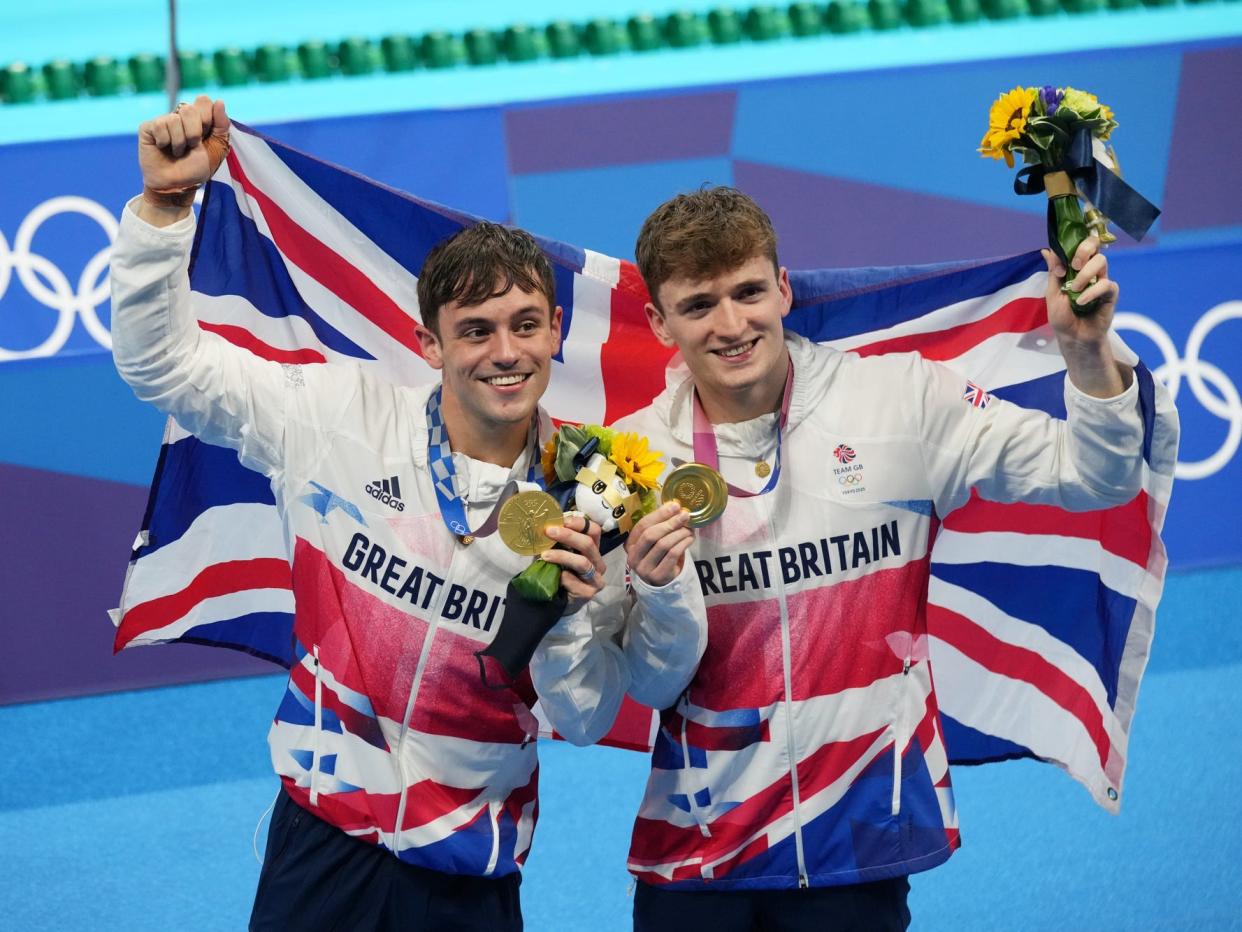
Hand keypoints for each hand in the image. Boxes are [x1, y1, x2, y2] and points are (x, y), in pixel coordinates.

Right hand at [138, 95, 230, 209]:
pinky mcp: (148, 127)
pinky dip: (165, 142)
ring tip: (178, 152)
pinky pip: (160, 126)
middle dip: (194, 133)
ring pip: (174, 119)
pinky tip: (163, 149)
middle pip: (190, 109)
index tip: (206, 135)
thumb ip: (222, 126)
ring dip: (180, 142)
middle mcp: (180, 116)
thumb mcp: (217, 149)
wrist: (177, 185)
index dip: (207, 118)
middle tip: (192, 146)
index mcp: (199, 118)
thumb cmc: (197, 168)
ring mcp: (164, 120)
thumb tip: (220, 101)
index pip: (204, 101)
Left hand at [540, 515, 605, 613]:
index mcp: (593, 549)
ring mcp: (596, 579)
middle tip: (548, 532)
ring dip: (562, 556)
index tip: (561, 520)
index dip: (579, 523)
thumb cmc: (560, 572)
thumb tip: (546, 525)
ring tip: (544, 555)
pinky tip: (555, 577)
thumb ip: (558, 541)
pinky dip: (562, 577)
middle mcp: (598, 563)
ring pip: (582, 563)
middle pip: (588, 544)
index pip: (594, 531)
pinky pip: (574, 581)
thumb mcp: (560, 553)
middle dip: (568, 536)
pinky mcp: (589, 593)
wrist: (559, 600)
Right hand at [624, 502, 693, 587]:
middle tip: (685, 516)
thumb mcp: (655, 540)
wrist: (661, 581)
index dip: (659, 514)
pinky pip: (672, 555)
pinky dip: (683, 544)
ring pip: (663, 544)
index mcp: (629, 544)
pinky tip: (689, 539)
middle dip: (670, 523)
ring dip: (679, 533)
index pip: (642, 525)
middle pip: (651, 535)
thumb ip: (661, 524)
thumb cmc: (658, 556)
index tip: (675, 506)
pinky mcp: (658, 576)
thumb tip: (675, 506)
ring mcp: (644, 568)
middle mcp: (633, 557)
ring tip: (689, 529)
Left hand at [1043, 235, 1118, 346]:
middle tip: (1073, 265)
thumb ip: (1053, 272)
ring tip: (1075, 290)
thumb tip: (1047, 250)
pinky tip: (1081, 302)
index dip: (1074, 243)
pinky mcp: (1110, 293)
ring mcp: (1101, 280)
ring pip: (1101, 262)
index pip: (1080, 244)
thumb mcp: (1052, 293)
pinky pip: (1106, 284)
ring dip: (1085, 274)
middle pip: (1095, 245)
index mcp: (1075, 268)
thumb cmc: (1062, 316)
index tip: (1063, 254)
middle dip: (1083, 250)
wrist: (1073, 338)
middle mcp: (1090, 270)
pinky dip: (1092, 292)